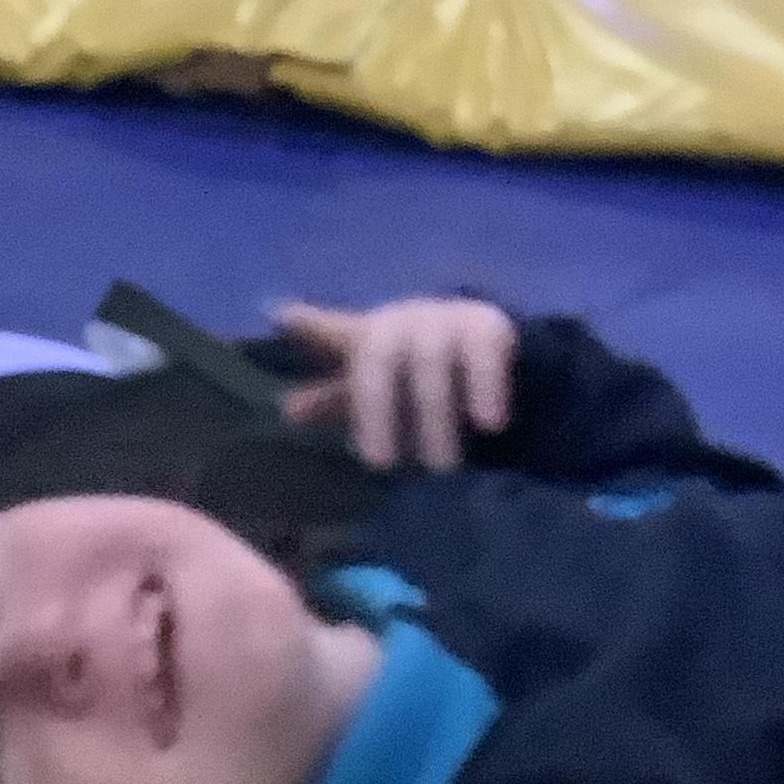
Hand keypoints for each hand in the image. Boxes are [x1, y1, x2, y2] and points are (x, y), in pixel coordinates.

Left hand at [272, 297, 516, 470]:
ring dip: (433, 414)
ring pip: (429, 363)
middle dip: (376, 410)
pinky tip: (489, 424)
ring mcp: (447, 321)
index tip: (277, 317)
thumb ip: (336, 400)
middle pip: (378, 360)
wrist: (506, 362)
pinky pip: (484, 357)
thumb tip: (286, 410)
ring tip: (440, 467)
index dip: (312, 327)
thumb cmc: (426, 379)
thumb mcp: (381, 391)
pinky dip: (485, 389)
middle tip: (378, 464)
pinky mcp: (489, 326)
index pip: (337, 332)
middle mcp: (404, 322)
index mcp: (373, 336)